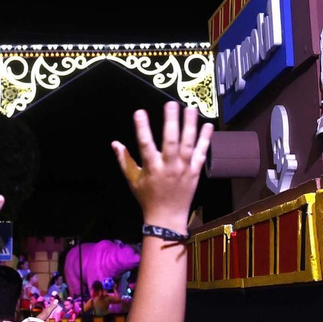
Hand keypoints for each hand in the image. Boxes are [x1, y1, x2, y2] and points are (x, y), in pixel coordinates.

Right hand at [112, 102, 211, 228]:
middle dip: (171, 122)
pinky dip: (205, 139)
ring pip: (189, 144)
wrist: (167, 218)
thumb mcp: (133, 180)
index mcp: (152, 168)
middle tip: (171, 103)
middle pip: (171, 141)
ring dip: (190, 125)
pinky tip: (208, 125)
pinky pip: (201, 153)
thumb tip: (114, 143)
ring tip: (191, 108)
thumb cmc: (147, 198)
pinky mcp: (196, 172)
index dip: (142, 128)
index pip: (145, 145)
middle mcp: (169, 167)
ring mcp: (184, 169)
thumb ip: (124, 160)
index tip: (139, 112)